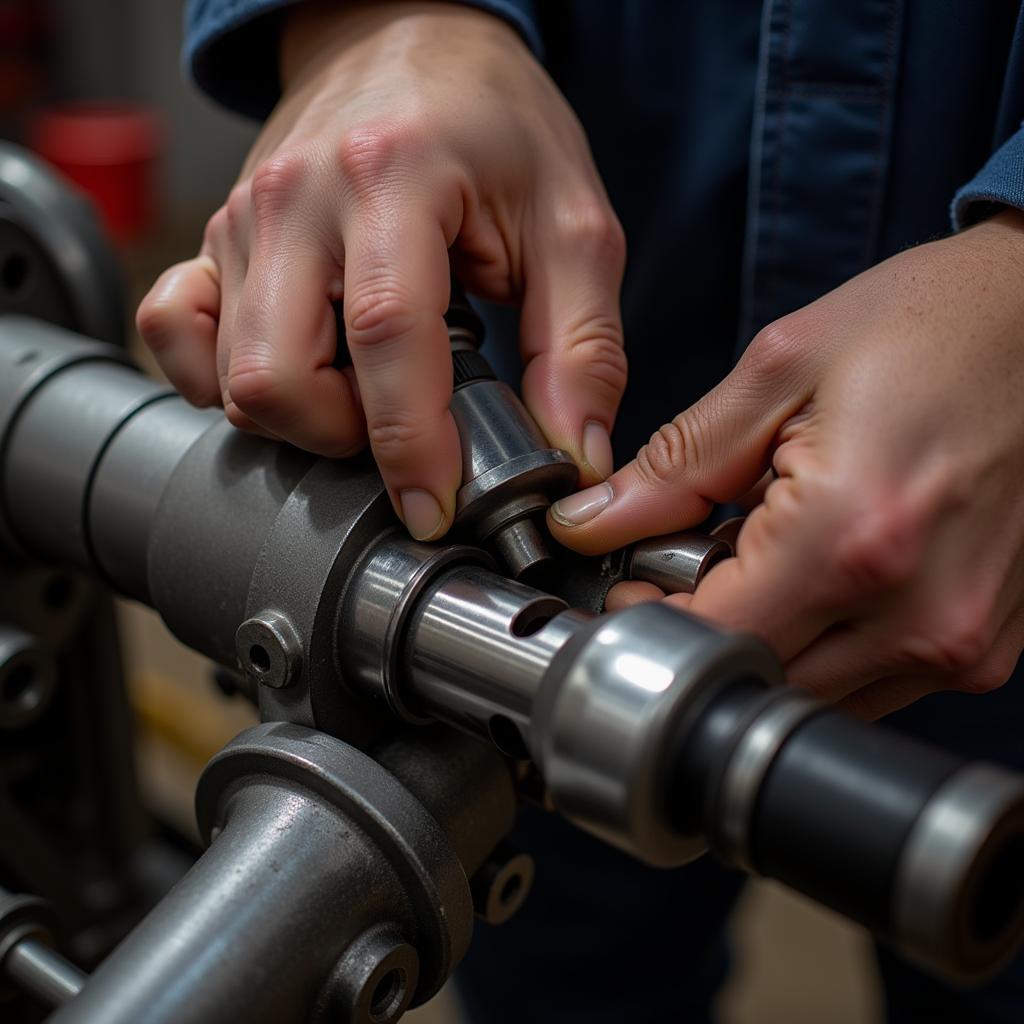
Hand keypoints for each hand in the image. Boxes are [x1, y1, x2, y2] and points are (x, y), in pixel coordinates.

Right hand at [137, 0, 624, 538]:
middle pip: (275, 377)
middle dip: (342, 440)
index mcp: (392, 178)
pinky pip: (172, 331)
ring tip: (365, 392)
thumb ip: (581, 345)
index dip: (411, 446)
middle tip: (404, 429)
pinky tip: (290, 372)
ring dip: (301, 416)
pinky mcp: (216, 238)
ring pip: (229, 374)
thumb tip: (573, 455)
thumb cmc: (495, 123)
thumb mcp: (572, 222)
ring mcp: (243, 219)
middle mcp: (295, 198)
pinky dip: (217, 379)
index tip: (436, 508)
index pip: (385, 339)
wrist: (408, 38)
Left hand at [548, 210, 1023, 718]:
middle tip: (691, 559)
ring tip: (765, 555)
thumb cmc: (927, 325)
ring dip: (765, 640)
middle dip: (704, 631)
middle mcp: (918, 613)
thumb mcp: (778, 373)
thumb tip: (591, 524)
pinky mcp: (982, 648)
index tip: (629, 583)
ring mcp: (961, 642)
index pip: (710, 638)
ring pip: (812, 694)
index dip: (650, 622)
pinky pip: (869, 681)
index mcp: (852, 537)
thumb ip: (674, 465)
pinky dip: (822, 642)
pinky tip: (820, 573)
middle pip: (758, 679)